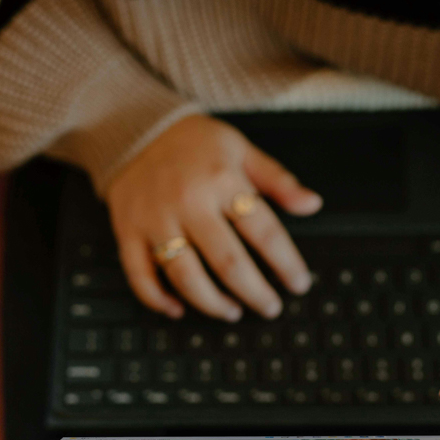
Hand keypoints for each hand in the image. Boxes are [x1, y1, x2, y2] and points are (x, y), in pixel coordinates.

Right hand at [106, 114, 322, 320]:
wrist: (134, 127)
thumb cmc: (193, 142)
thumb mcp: (241, 150)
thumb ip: (278, 180)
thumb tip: (312, 204)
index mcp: (222, 180)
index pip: (264, 231)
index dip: (286, 263)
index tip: (299, 283)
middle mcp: (189, 202)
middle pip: (228, 262)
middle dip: (255, 292)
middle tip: (270, 307)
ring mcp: (155, 219)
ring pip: (185, 276)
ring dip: (211, 303)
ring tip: (231, 311)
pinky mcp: (128, 230)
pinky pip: (140, 274)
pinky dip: (157, 299)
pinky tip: (177, 309)